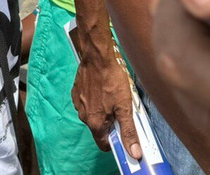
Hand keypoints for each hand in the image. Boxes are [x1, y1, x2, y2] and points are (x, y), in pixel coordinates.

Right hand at [72, 43, 142, 158]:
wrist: (97, 57)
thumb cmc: (112, 80)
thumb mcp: (125, 107)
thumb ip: (128, 131)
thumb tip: (134, 153)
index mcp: (95, 123)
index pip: (104, 145)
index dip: (115, 141)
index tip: (122, 132)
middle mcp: (84, 116)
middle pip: (99, 128)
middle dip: (110, 122)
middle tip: (120, 108)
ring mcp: (78, 104)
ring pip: (92, 115)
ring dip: (102, 110)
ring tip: (111, 96)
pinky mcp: (76, 93)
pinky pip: (86, 103)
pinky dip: (94, 100)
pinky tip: (102, 89)